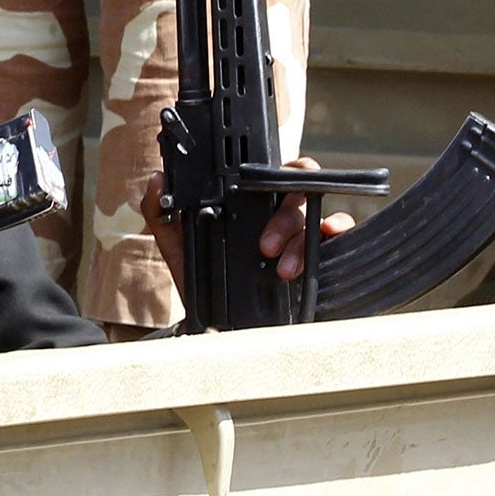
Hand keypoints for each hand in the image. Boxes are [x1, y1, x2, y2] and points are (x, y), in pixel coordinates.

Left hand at [145, 158, 357, 300]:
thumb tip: (156, 179)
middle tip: (263, 246)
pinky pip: (338, 231)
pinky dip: (336, 231)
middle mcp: (278, 213)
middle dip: (284, 217)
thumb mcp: (176, 244)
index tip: (250, 189)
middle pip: (295, 192)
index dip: (270, 171)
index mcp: (248, 204)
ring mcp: (300, 233)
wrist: (212, 324)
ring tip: (282, 269)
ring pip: (315, 215)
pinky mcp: (320, 254)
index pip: (269, 173)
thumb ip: (160, 211)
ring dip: (301, 238)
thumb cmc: (200, 278)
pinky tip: (324, 245)